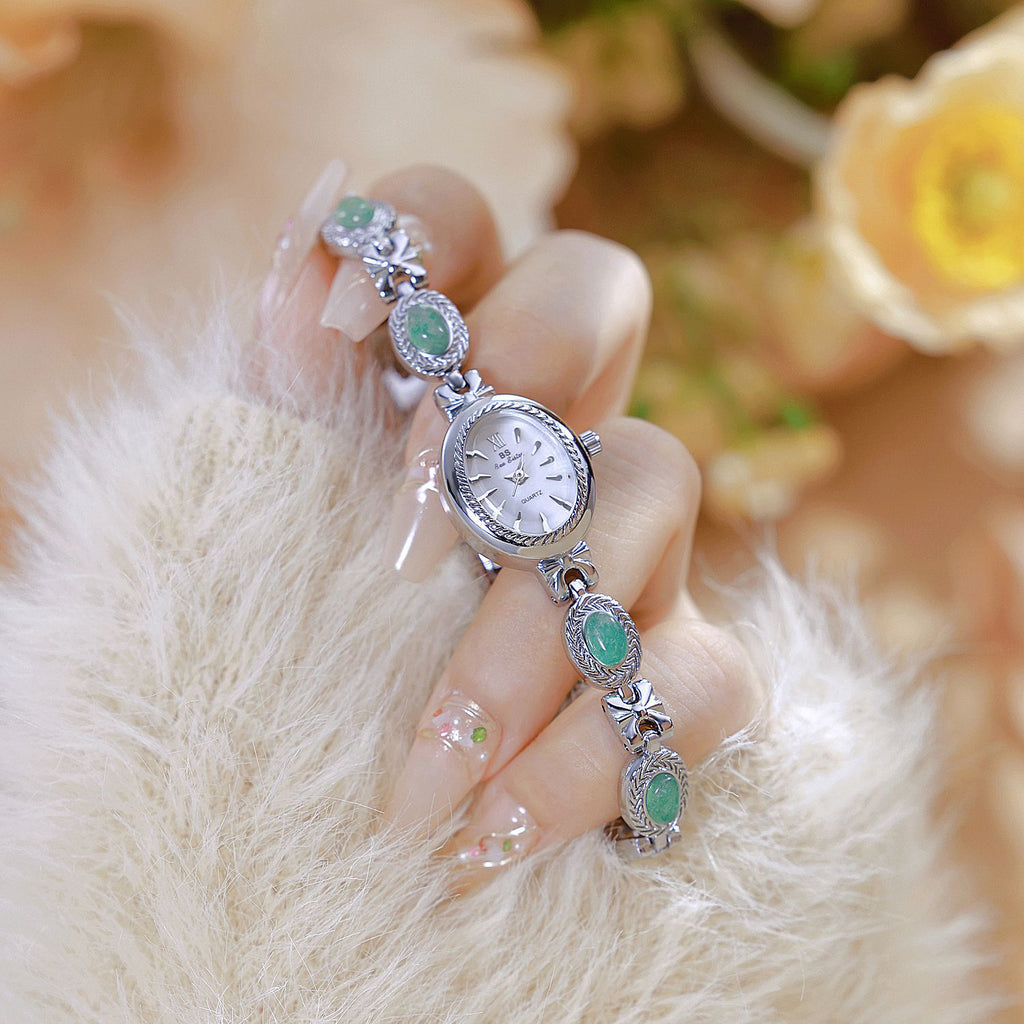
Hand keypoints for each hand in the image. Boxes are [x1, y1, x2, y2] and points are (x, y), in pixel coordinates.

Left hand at [256, 162, 758, 888]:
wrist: (339, 824)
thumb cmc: (281, 657)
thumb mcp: (256, 528)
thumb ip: (271, 409)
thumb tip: (298, 278)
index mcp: (432, 372)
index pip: (456, 222)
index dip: (419, 234)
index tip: (334, 331)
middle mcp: (546, 423)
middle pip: (599, 288)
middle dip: (515, 374)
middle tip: (406, 543)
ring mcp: (631, 543)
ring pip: (650, 485)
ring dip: (529, 631)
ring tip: (424, 771)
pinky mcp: (681, 669)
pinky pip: (702, 682)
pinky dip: (586, 763)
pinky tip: (484, 838)